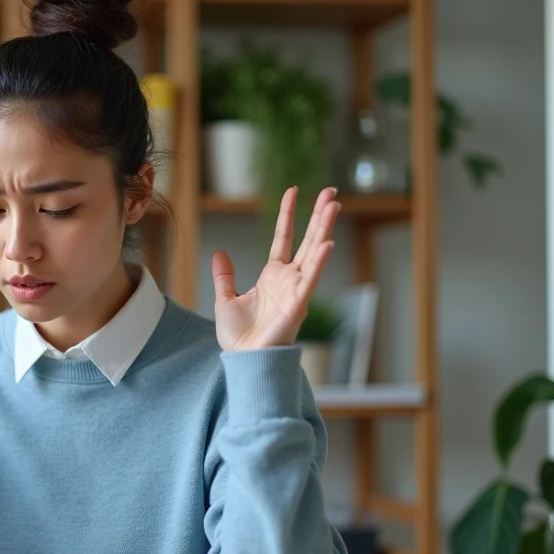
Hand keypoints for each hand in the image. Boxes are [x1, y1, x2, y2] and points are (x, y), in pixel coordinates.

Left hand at [212, 187, 339, 351]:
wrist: (244, 362)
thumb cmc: (239, 338)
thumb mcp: (225, 300)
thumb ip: (224, 277)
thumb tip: (219, 253)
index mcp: (273, 277)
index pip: (283, 238)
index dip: (288, 215)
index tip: (293, 191)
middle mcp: (289, 280)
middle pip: (307, 240)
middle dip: (319, 216)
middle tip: (331, 191)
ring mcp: (296, 291)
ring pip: (313, 253)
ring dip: (324, 229)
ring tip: (334, 205)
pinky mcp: (298, 305)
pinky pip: (310, 280)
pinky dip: (319, 262)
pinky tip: (327, 243)